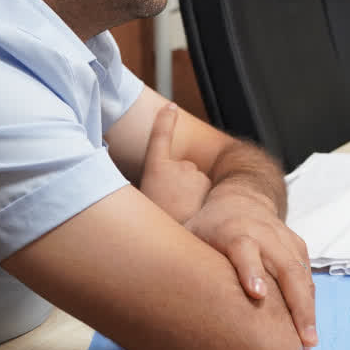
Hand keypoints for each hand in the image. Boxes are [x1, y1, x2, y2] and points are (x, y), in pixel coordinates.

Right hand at [138, 104, 210, 222]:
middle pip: (182, 169)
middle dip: (178, 184)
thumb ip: (149, 183)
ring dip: (190, 194)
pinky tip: (193, 212)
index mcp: (155, 168)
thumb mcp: (140, 201)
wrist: (169, 242)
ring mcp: (195, 174)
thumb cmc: (152, 226)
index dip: (165, 120)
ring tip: (181, 213)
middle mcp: (177, 166)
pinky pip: (206, 189)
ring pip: (195, 181)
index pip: (160, 136)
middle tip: (170, 205)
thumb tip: (145, 173)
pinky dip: (201, 199)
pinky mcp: (209, 186)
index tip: (170, 107)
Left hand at [185, 186, 317, 349]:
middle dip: (296, 305)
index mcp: (235, 232)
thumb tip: (149, 295)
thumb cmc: (209, 225)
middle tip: (301, 341)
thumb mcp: (190, 235)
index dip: (251, 270)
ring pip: (302, 277)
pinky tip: (307, 331)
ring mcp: (284, 240)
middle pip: (285, 269)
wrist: (241, 197)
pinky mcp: (297, 246)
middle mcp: (264, 234)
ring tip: (307, 346)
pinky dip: (310, 304)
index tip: (256, 293)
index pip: (244, 250)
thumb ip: (180, 259)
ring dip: (308, 311)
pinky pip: (307, 277)